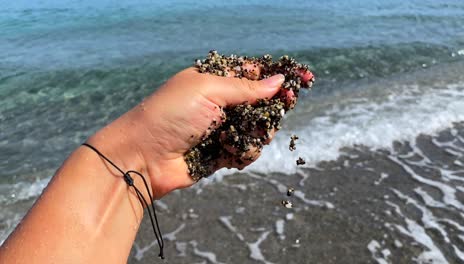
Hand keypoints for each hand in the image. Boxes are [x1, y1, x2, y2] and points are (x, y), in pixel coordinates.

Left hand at [89, 66, 284, 197]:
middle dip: (271, 110)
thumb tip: (278, 81)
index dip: (276, 77)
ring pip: (256, 130)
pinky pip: (245, 151)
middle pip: (259, 104)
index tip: (302, 80)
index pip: (252, 74)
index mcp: (213, 80)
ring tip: (248, 139)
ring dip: (257, 135)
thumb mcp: (209, 91)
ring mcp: (219, 129)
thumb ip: (246, 88)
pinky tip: (231, 156)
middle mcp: (217, 103)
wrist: (142, 157)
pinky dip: (244, 154)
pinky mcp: (218, 153)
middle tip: (279, 113)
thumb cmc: (170, 114)